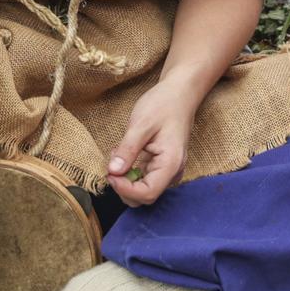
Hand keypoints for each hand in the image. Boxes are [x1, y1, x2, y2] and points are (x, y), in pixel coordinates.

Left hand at [108, 80, 195, 206]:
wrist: (179, 93)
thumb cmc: (164, 105)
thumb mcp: (141, 124)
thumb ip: (127, 149)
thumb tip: (113, 171)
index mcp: (171, 164)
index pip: (147, 193)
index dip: (124, 189)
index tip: (110, 174)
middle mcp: (172, 172)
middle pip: (144, 197)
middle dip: (123, 186)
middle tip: (111, 163)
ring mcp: (167, 170)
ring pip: (142, 189)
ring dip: (124, 179)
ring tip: (118, 154)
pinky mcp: (160, 166)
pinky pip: (143, 178)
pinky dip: (129, 172)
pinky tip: (124, 154)